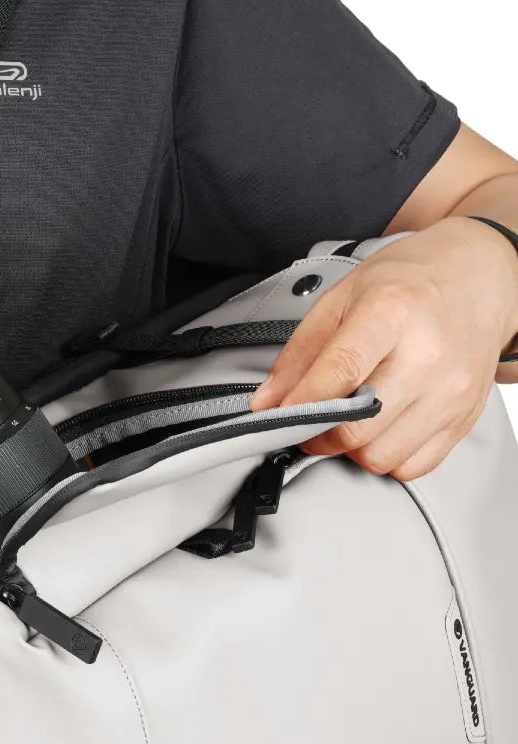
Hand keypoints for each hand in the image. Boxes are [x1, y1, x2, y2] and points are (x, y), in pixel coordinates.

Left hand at [250, 218, 517, 479]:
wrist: (476, 278)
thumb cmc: (409, 282)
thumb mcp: (341, 298)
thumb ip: (299, 353)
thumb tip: (268, 401)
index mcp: (393, 313)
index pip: (339, 373)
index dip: (300, 404)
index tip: (276, 416)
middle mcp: (429, 355)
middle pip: (359, 427)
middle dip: (319, 433)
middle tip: (308, 420)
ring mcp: (451, 390)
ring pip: (382, 456)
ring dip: (352, 449)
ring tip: (346, 420)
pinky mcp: (465, 417)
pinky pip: (414, 465)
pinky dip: (387, 457)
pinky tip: (380, 428)